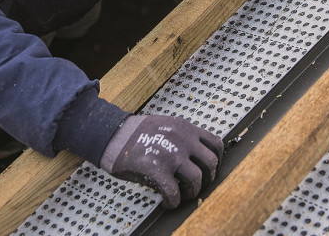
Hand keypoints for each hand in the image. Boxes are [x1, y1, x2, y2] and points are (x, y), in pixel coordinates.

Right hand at [98, 114, 222, 208]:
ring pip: (196, 180)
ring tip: (183, 195)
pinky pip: (174, 193)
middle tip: (196, 185)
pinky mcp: (156, 169)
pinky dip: (173, 202)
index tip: (209, 170)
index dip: (217, 161)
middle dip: (207, 179)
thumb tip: (197, 156)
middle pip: (210, 164)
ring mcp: (170, 155)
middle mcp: (182, 140)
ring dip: (192, 192)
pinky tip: (168, 202)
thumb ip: (183, 136)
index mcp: (186, 128)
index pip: (216, 144)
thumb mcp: (166, 125)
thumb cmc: (136, 132)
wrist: (112, 134)